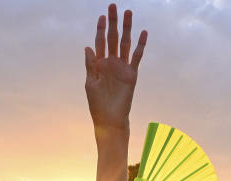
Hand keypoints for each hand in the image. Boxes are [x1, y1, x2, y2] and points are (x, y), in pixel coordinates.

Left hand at [84, 4, 146, 133]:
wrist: (109, 119)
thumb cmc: (97, 103)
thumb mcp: (91, 83)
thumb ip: (91, 65)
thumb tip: (87, 46)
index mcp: (99, 63)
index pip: (100, 42)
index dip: (100, 29)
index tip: (102, 16)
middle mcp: (111, 62)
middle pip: (112, 38)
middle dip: (113, 22)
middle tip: (113, 6)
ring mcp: (122, 67)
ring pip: (125, 43)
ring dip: (127, 28)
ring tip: (128, 13)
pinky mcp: (131, 74)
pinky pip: (137, 57)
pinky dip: (141, 45)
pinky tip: (143, 33)